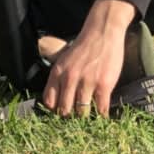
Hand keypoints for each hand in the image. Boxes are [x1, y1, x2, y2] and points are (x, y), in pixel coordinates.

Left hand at [41, 0, 135, 116]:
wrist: (102, 32)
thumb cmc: (83, 47)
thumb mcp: (63, 59)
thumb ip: (58, 77)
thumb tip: (54, 99)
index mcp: (58, 72)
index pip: (49, 100)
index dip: (53, 110)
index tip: (59, 114)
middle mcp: (70, 78)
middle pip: (64, 110)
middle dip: (69, 117)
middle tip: (74, 120)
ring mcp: (87, 82)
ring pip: (81, 112)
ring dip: (85, 118)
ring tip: (88, 120)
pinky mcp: (104, 85)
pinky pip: (100, 109)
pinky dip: (101, 116)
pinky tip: (102, 116)